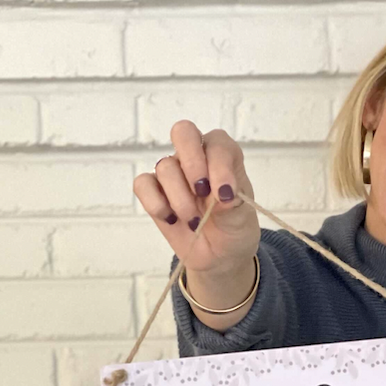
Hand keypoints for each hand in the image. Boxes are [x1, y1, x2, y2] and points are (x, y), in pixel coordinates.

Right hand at [133, 120, 260, 276]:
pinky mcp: (153, 191)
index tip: (225, 195)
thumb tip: (220, 195)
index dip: (219, 166)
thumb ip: (233, 201)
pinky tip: (172, 219)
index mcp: (222, 154)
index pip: (217, 142)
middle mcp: (195, 157)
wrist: (220, 254)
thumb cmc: (234, 225)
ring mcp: (172, 172)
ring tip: (194, 221)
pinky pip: (142, 184)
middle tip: (202, 192)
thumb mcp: (243, 214)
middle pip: (183, 132)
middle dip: (192, 162)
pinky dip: (156, 203)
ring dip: (180, 198)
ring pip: (164, 166)